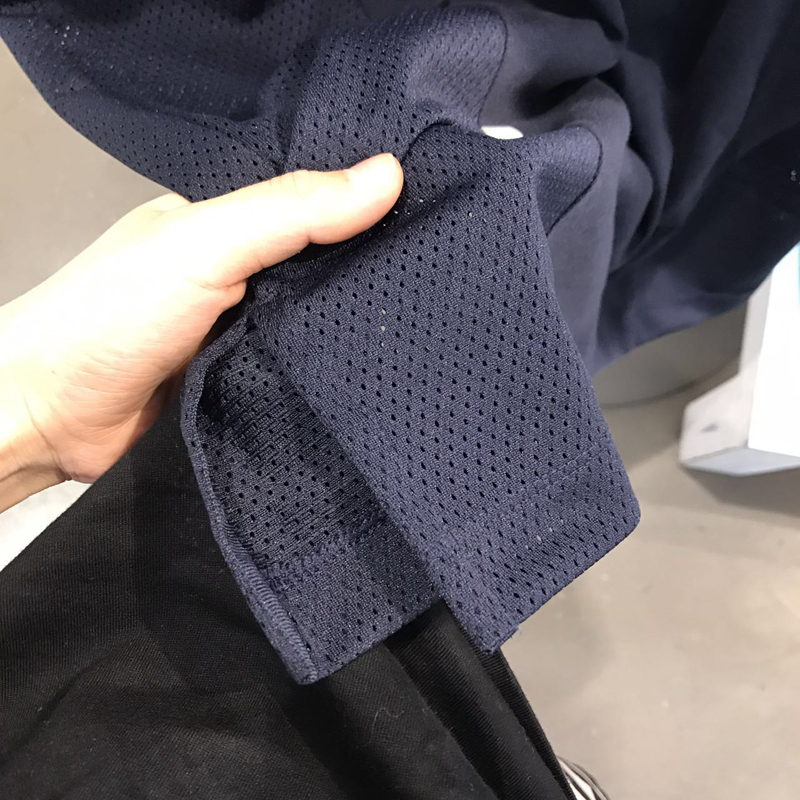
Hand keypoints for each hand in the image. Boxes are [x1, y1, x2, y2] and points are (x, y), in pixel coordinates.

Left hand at [0, 154, 402, 510]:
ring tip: (422, 322)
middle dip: (366, 269)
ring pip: (309, 321)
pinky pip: (294, 368)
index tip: (429, 211)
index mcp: (221, 224)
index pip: (308, 204)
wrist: (49, 418)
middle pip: (316, 265)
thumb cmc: (111, 318)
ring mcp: (235, 330)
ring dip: (347, 326)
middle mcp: (231, 273)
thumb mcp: (205, 245)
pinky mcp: (239, 381)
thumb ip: (290, 213)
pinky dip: (323, 370)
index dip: (364, 204)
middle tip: (436, 273)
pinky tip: (369, 370)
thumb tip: (387, 175)